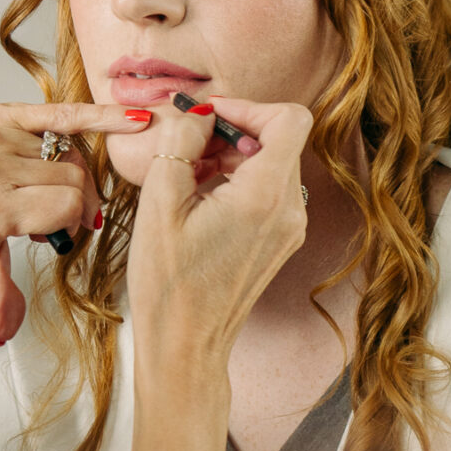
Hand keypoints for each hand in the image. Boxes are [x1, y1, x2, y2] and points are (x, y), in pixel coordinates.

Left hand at [0, 104, 144, 345]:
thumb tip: (4, 334)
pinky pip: (60, 113)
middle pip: (74, 179)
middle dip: (77, 200)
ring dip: (69, 173)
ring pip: (68, 153)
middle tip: (58, 216)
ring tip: (46, 190)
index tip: (61, 233)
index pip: (67, 208)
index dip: (74, 223)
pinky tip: (133, 119)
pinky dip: (98, 116)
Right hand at [126, 97, 312, 374]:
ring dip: (231, 157)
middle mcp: (290, 210)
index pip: (290, 118)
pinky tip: (200, 200)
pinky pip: (268, 191)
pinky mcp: (281, 240)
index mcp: (266, 196)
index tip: (209, 118)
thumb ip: (180, 142)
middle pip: (278, 139)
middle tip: (187, 150)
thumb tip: (195, 112)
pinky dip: (237, 182)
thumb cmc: (169, 282)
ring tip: (187, 178)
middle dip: (232, 133)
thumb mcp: (160, 201)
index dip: (248, 106)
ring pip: (272, 164)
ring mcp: (290, 227)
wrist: (185, 344)